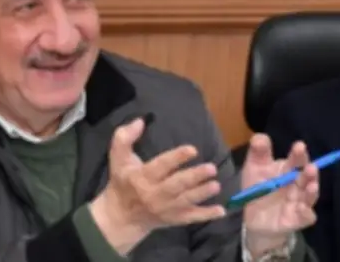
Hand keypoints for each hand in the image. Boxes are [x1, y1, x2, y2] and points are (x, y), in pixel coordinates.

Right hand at [89, 118, 225, 254]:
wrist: (121, 216)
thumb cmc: (123, 181)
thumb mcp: (118, 158)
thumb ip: (124, 137)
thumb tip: (140, 121)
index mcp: (141, 177)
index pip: (160, 166)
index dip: (176, 158)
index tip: (192, 149)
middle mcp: (154, 194)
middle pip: (176, 185)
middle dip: (194, 177)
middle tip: (211, 168)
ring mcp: (166, 209)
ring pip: (186, 201)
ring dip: (202, 193)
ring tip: (216, 185)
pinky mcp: (174, 219)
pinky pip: (191, 218)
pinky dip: (206, 215)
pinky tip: (221, 211)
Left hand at [241, 134, 318, 255]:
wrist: (254, 219)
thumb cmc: (258, 190)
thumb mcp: (254, 169)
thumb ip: (258, 153)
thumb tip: (259, 136)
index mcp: (288, 170)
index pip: (296, 160)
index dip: (299, 154)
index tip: (299, 146)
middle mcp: (298, 185)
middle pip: (307, 177)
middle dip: (310, 172)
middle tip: (311, 167)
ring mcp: (299, 202)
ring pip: (310, 195)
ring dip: (312, 191)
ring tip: (311, 185)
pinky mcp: (297, 219)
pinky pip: (306, 216)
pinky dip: (306, 213)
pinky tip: (303, 208)